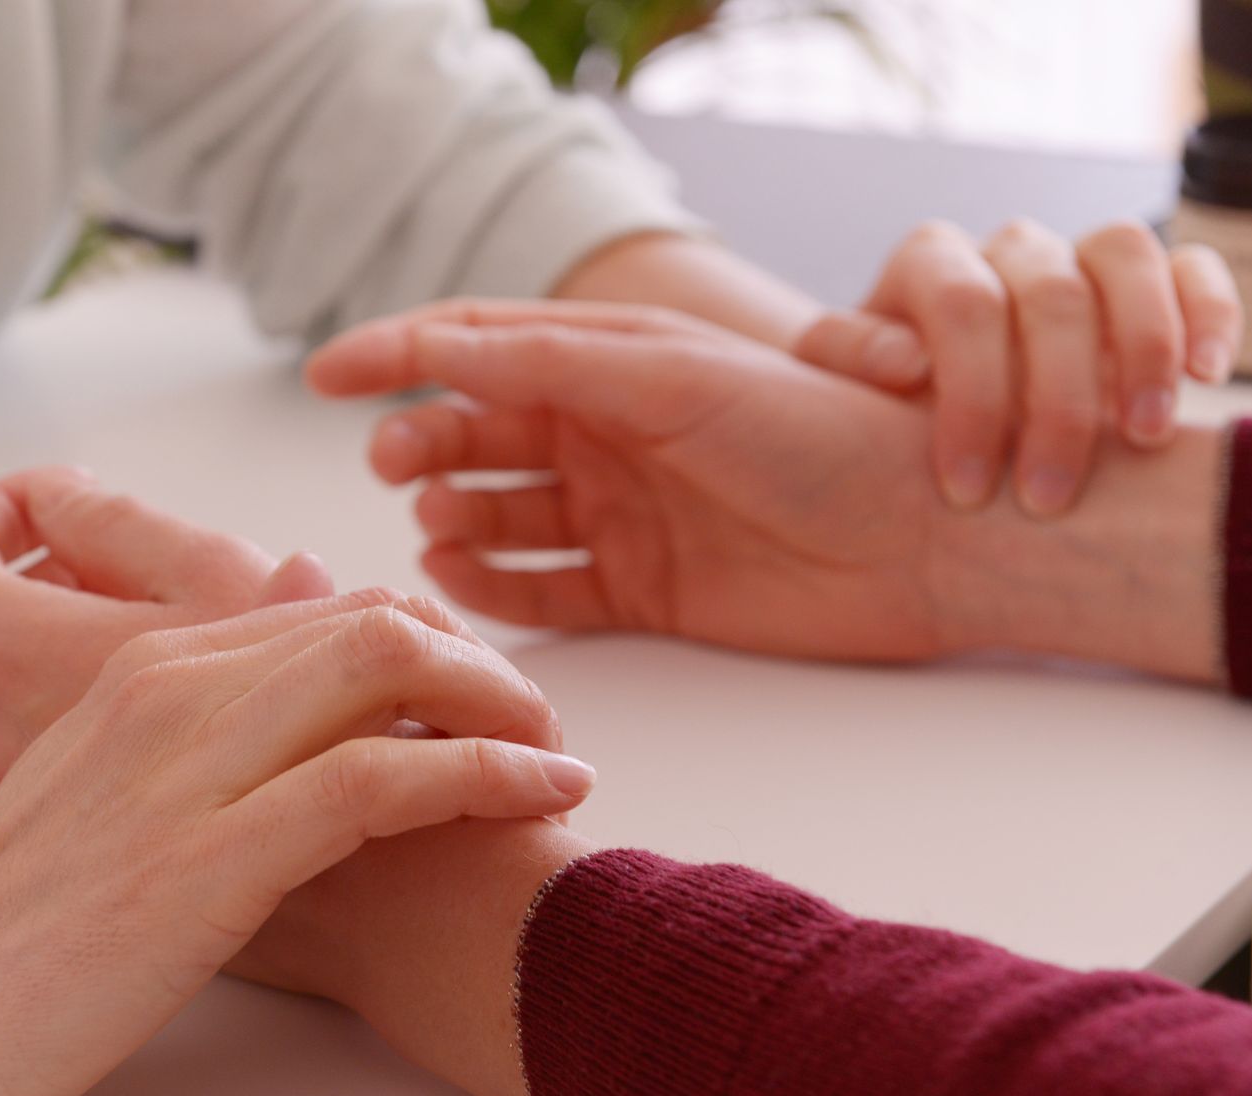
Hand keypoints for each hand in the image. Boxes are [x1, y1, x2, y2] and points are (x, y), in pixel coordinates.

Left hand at [0, 468, 333, 801]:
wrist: (337, 897)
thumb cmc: (292, 727)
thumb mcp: (218, 583)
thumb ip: (129, 528)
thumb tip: (74, 500)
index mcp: (8, 654)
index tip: (81, 501)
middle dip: (49, 574)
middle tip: (140, 575)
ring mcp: (8, 789)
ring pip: (4, 678)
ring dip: (71, 637)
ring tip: (174, 638)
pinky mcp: (53, 833)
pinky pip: (34, 731)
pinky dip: (84, 696)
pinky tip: (182, 705)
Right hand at [0, 594, 592, 1095]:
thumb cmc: (13, 918)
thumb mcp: (103, 798)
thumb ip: (189, 734)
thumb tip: (291, 699)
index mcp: (146, 669)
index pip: (333, 611)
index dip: (434, 646)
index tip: (487, 706)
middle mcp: (172, 691)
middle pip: (375, 620)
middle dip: (484, 666)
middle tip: (542, 729)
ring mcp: (189, 769)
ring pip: (389, 670)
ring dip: (504, 705)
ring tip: (563, 760)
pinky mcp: (209, 859)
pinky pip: (378, 778)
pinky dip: (481, 772)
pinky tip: (541, 794)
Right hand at [307, 299, 1219, 678]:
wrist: (926, 534)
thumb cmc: (814, 432)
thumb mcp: (672, 377)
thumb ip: (552, 366)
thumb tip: (436, 350)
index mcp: (612, 363)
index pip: (479, 346)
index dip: (397, 354)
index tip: (324, 376)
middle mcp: (607, 436)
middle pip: (476, 435)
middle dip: (422, 443)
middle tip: (394, 465)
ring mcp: (619, 515)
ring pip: (497, 515)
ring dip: (453, 515)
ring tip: (436, 523)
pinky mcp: (639, 592)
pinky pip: (540, 591)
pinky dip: (494, 589)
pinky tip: (463, 582)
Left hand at [792, 219, 1241, 515]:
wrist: (916, 419)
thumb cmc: (873, 412)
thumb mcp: (832, 391)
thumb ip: (845, 361)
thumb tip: (905, 363)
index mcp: (929, 265)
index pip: (962, 304)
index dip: (971, 395)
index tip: (964, 490)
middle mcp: (1006, 252)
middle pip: (1050, 293)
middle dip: (1056, 400)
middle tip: (1047, 495)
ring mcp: (1078, 260)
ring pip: (1126, 256)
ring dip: (1143, 347)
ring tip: (1141, 437)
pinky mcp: (1143, 285)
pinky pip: (1190, 267)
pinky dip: (1206, 312)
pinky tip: (1205, 377)